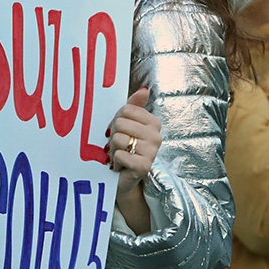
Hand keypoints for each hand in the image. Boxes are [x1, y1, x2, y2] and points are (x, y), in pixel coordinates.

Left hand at [106, 87, 160, 232]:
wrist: (125, 178)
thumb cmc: (125, 148)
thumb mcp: (128, 124)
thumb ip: (135, 105)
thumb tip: (145, 89)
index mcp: (153, 123)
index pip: (126, 109)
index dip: (116, 119)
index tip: (118, 130)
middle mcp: (156, 136)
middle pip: (120, 123)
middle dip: (113, 135)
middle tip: (118, 145)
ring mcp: (151, 152)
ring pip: (118, 138)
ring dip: (112, 149)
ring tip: (119, 155)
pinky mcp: (143, 167)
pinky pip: (119, 154)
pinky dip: (115, 160)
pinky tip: (120, 165)